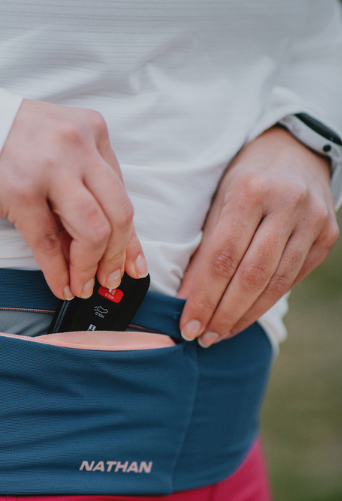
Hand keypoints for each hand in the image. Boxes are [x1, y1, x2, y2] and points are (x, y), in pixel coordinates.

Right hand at [0, 99, 146, 299]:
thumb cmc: (8, 139)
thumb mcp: (58, 143)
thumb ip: (84, 180)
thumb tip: (105, 238)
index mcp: (92, 131)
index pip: (122, 193)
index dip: (130, 237)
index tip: (133, 264)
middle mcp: (78, 146)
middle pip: (118, 214)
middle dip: (117, 257)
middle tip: (110, 280)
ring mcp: (51, 168)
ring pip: (92, 231)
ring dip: (90, 267)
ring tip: (83, 285)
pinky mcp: (21, 191)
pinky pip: (49, 243)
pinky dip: (58, 272)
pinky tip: (61, 286)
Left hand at [178, 126, 338, 346]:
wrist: (295, 151)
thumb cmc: (244, 179)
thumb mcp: (218, 202)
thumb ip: (204, 249)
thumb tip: (187, 297)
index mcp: (250, 192)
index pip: (222, 258)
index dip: (203, 297)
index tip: (187, 324)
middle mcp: (287, 205)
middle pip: (250, 276)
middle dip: (222, 313)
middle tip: (202, 336)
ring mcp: (313, 221)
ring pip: (275, 283)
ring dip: (244, 315)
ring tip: (219, 334)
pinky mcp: (327, 235)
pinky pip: (293, 278)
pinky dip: (266, 302)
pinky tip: (244, 317)